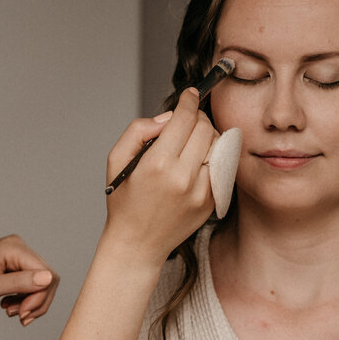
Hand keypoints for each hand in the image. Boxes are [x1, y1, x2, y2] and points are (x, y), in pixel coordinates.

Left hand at [0, 236, 58, 325]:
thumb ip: (20, 283)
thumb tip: (49, 278)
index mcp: (13, 248)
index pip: (46, 275)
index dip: (39, 298)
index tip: (22, 315)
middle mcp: (17, 247)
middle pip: (46, 279)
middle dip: (36, 302)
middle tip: (19, 318)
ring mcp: (15, 255)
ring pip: (40, 283)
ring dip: (30, 303)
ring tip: (10, 313)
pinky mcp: (11, 265)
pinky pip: (30, 284)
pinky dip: (23, 299)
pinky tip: (8, 307)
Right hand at [102, 88, 215, 263]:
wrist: (138, 244)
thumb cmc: (124, 201)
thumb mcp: (117, 160)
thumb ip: (139, 130)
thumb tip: (167, 118)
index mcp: (157, 164)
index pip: (185, 119)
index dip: (188, 101)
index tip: (190, 95)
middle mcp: (183, 177)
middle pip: (205, 128)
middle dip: (197, 117)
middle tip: (187, 119)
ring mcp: (201, 191)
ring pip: (218, 145)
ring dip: (207, 135)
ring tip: (192, 141)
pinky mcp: (211, 201)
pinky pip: (222, 167)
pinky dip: (213, 157)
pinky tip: (199, 160)